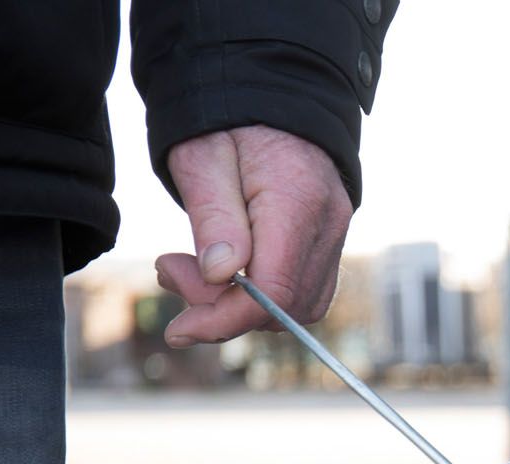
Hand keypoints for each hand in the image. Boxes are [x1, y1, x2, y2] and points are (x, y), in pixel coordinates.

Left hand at [154, 125, 353, 347]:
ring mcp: (336, 235)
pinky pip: (307, 290)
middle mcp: (329, 225)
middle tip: (172, 270)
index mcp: (297, 202)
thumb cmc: (228, 119)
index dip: (226, 320)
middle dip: (225, 309)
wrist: (272, 90)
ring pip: (301, 307)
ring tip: (193, 270)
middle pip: (289, 307)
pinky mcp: (330, 240)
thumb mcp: (203, 157)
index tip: (178, 327)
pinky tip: (228, 271)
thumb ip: (214, 218)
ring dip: (244, 306)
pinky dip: (265, 296)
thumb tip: (221, 278)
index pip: (275, 291)